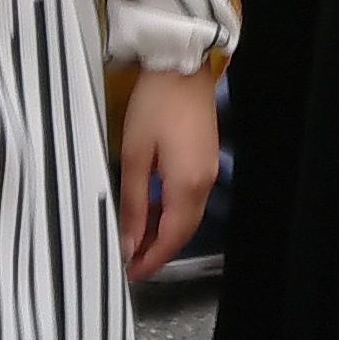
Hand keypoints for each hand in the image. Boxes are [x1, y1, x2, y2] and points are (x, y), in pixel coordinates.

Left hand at [115, 61, 219, 279]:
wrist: (181, 64)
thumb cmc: (154, 105)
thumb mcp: (135, 155)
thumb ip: (134, 203)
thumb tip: (130, 244)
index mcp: (187, 185)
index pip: (172, 238)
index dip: (152, 260)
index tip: (130, 275)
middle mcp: (204, 183)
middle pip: (184, 231)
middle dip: (158, 251)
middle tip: (130, 264)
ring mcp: (208, 170)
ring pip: (188, 216)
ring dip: (165, 232)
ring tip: (136, 242)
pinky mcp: (206, 158)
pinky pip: (190, 198)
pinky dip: (172, 213)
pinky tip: (152, 212)